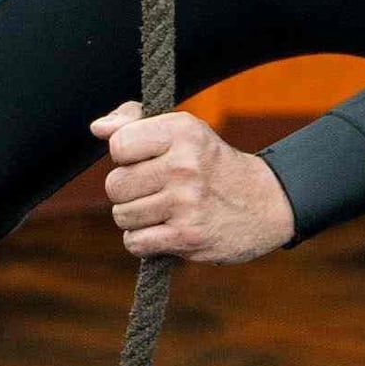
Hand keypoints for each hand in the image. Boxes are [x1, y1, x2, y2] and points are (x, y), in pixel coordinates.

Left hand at [97, 103, 292, 262]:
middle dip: (129, 191)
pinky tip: (165, 231)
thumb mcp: (184, 131)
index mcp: (183, 131)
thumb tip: (98, 129)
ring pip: (122, 216)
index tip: (147, 161)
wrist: (267, 204)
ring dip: (137, 218)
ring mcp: (186, 203)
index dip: (125, 156)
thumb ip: (136, 122)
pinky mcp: (188, 237)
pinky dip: (144, 241)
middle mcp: (185, 165)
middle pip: (115, 185)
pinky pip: (135, 243)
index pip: (118, 144)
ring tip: (164, 211)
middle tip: (156, 190)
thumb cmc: (212, 165)